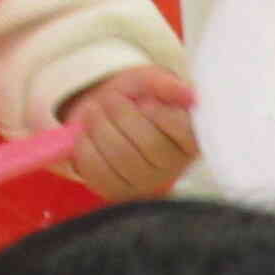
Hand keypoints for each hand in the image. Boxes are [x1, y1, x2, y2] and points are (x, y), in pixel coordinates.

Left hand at [58, 64, 197, 200]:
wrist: (104, 114)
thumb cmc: (133, 98)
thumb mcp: (147, 82)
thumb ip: (164, 84)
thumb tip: (186, 93)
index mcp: (189, 138)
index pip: (183, 130)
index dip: (159, 113)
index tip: (144, 101)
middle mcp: (172, 166)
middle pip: (149, 143)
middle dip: (121, 113)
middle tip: (109, 98)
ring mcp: (145, 183)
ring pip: (121, 156)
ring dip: (100, 126)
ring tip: (94, 111)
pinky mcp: (116, 191)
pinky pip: (97, 170)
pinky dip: (85, 145)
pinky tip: (87, 134)